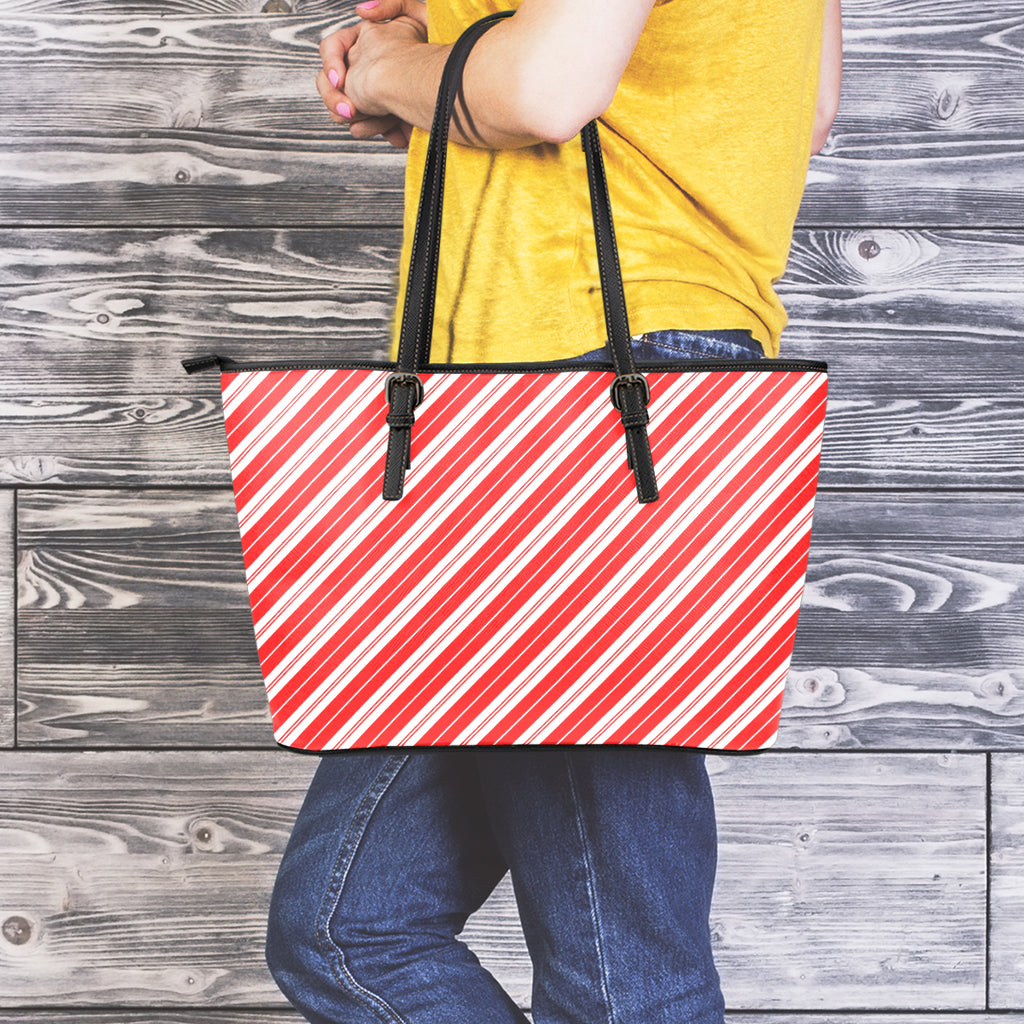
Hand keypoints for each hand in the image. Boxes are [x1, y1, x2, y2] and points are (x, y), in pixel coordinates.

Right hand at [317, 0, 427, 147]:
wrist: (448, 88)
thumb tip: (361, 11)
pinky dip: (379, 130)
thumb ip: (392, 5)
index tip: (341, 81)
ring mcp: (369, 95)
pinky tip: (397, 134)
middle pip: (329, 86)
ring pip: (344, 111)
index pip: (332, 49)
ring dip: (362, 119)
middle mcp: (363, 69)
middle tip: (350, 112)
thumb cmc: (438, 51)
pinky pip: (365, 128)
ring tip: (384, 123)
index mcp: (365, 43)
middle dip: (337, 100)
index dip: (331, 63)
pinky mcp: (381, 117)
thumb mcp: (417, 16)